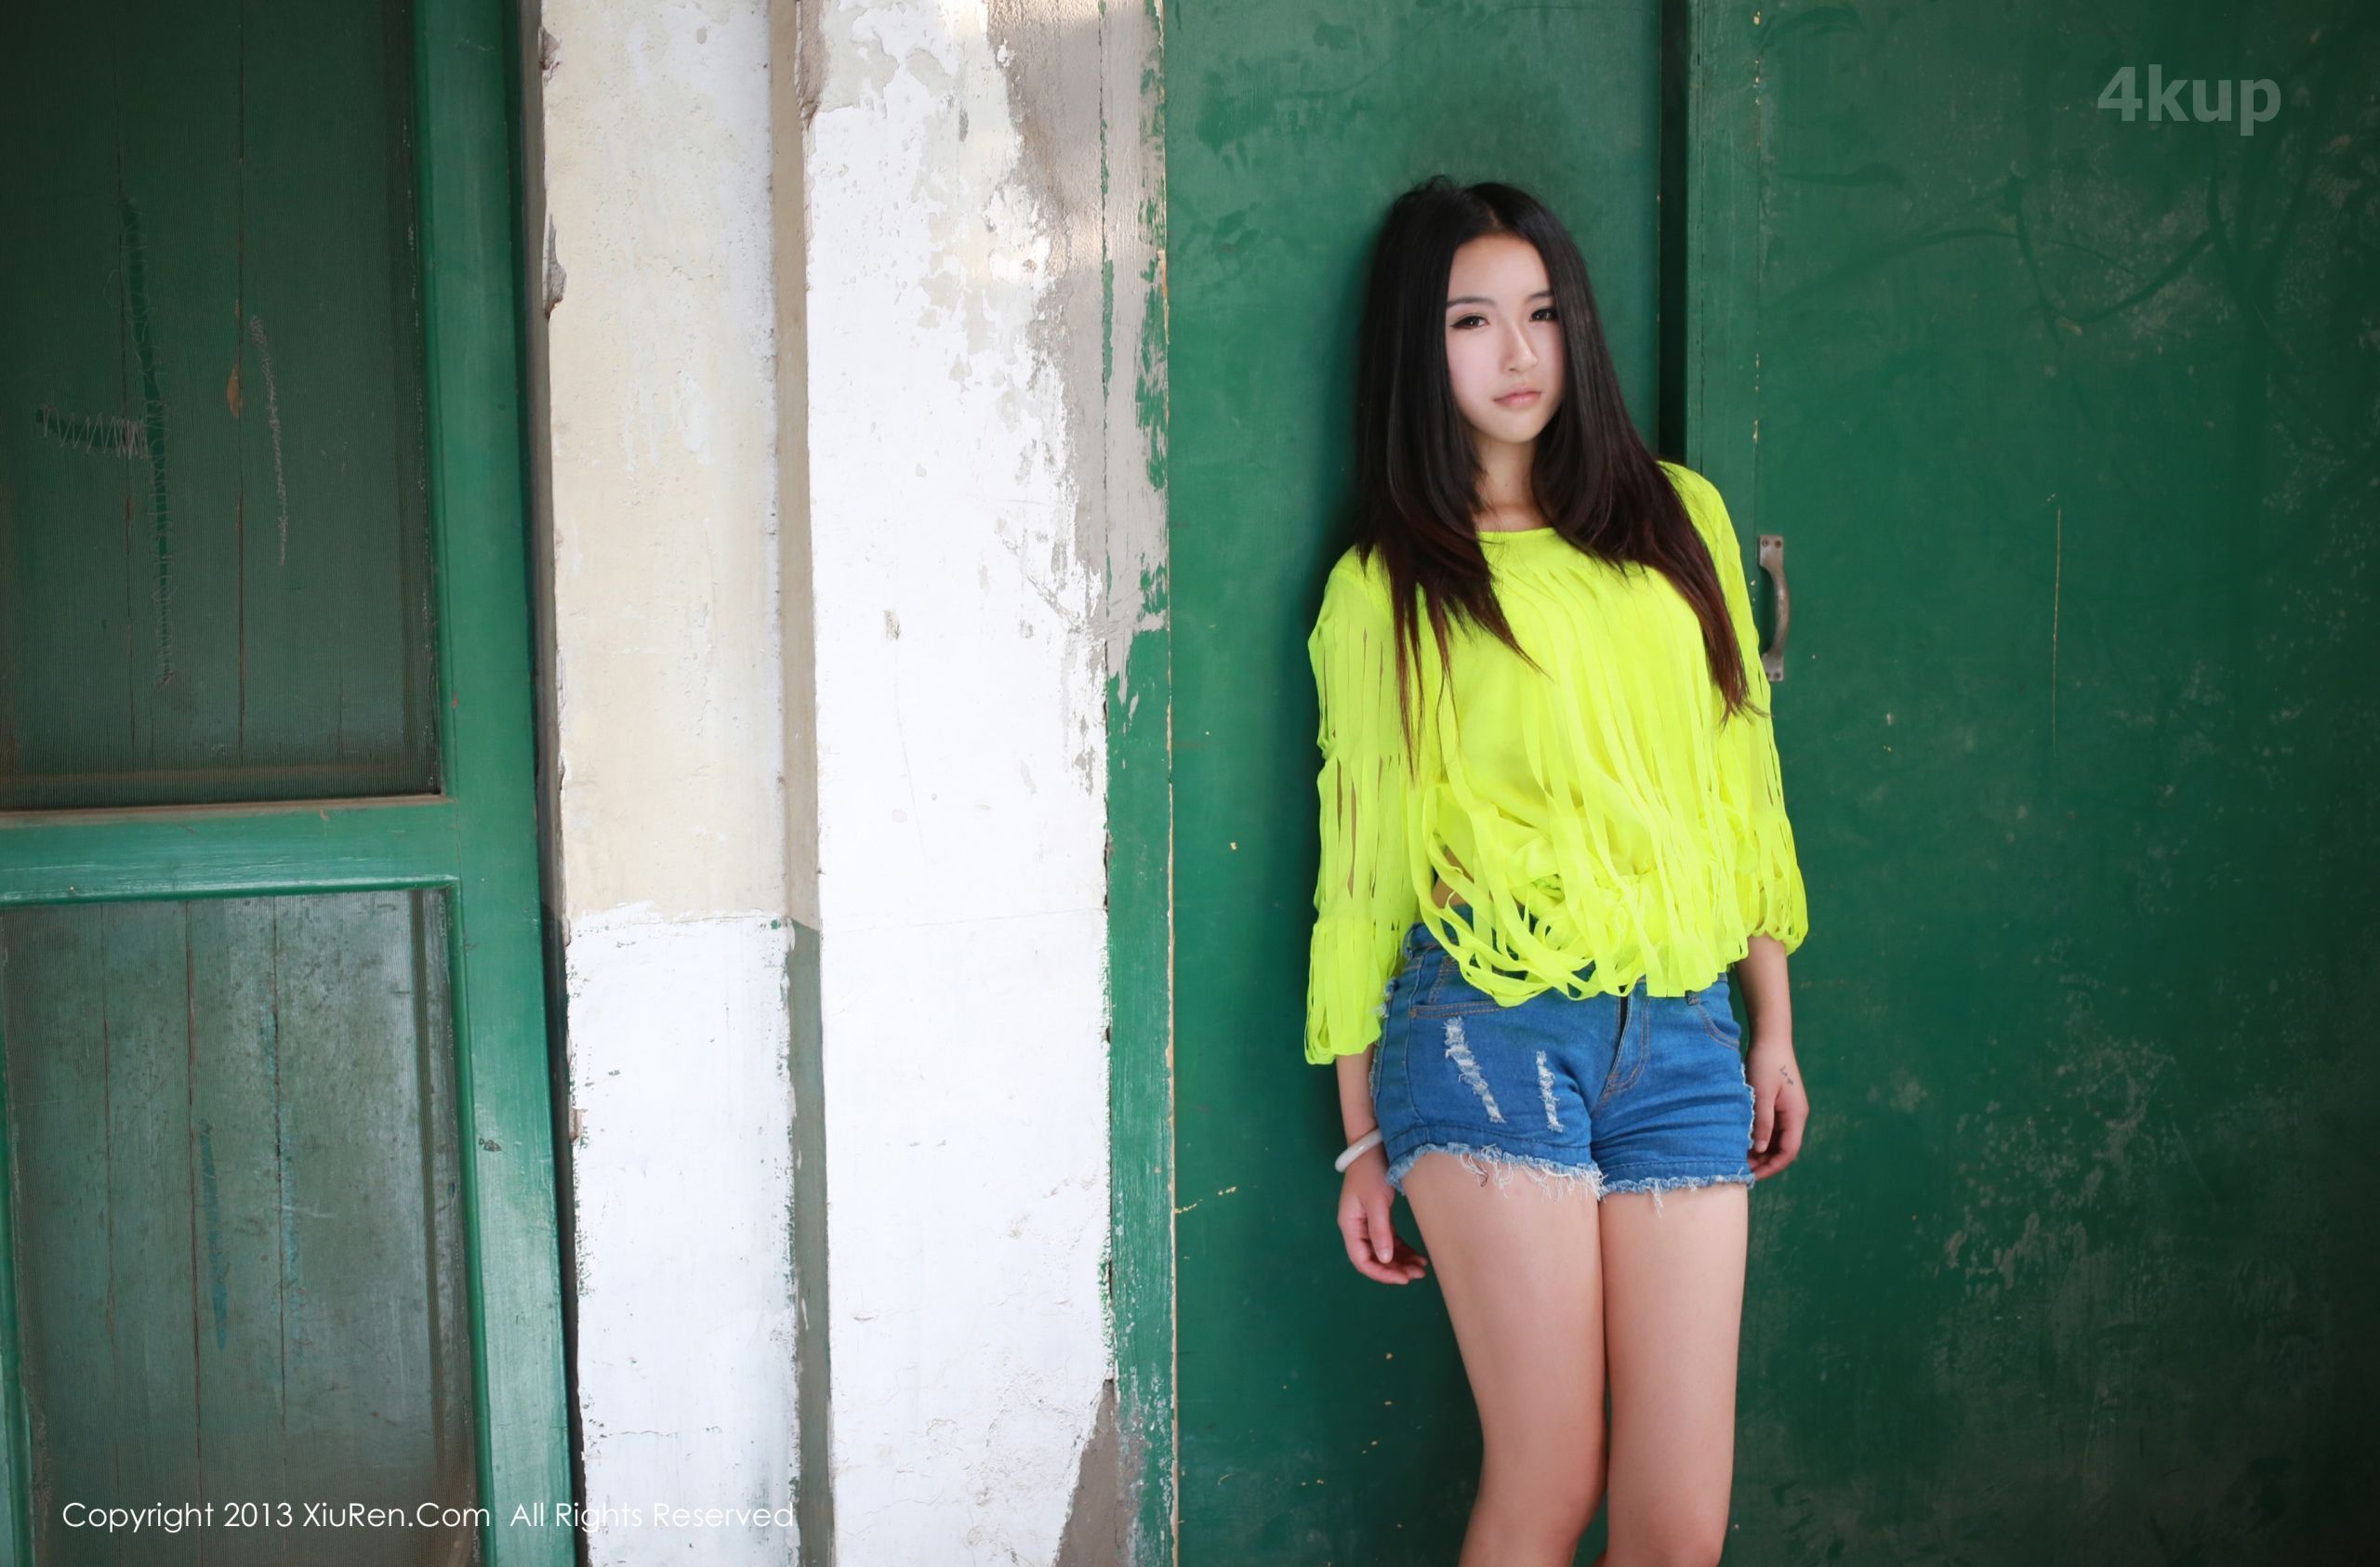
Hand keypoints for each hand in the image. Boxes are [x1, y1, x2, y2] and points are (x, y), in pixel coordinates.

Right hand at [1338, 1150, 1429, 1283]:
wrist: (1374, 1147)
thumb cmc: (1372, 1172)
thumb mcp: (1376, 1201)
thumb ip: (1380, 1231)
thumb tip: (1385, 1260)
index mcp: (1350, 1226)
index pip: (1362, 1260)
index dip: (1381, 1273)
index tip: (1402, 1279)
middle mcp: (1357, 1228)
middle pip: (1374, 1258)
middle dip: (1395, 1269)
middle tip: (1418, 1274)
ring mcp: (1368, 1223)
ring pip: (1384, 1250)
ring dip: (1401, 1261)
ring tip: (1422, 1267)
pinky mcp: (1380, 1216)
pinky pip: (1391, 1240)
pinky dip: (1403, 1249)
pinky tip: (1417, 1255)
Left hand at [1746, 1032, 1807, 1179]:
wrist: (1770, 1040)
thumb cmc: (1766, 1064)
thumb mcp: (1761, 1094)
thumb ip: (1762, 1122)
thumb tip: (1761, 1150)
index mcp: (1796, 1116)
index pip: (1788, 1152)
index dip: (1772, 1167)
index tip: (1752, 1175)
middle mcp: (1795, 1116)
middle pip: (1783, 1149)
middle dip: (1764, 1162)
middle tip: (1741, 1169)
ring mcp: (1788, 1111)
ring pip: (1776, 1140)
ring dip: (1761, 1151)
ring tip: (1739, 1157)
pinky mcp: (1779, 1105)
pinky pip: (1771, 1128)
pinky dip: (1759, 1137)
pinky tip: (1743, 1141)